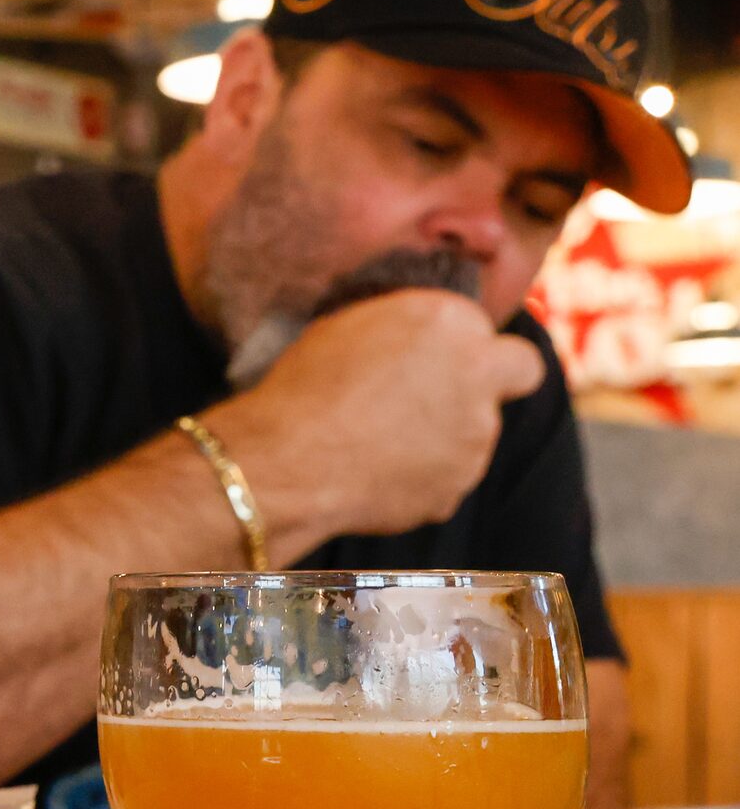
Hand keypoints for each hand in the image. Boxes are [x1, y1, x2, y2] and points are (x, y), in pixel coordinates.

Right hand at [212, 288, 542, 546]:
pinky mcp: (457, 488)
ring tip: (379, 440)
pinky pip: (445, 479)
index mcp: (451, 320)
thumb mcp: (347, 327)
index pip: (490, 330)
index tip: (433, 358)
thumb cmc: (305, 385)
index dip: (463, 346)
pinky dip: (419, 478)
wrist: (289, 458)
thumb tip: (412, 342)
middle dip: (498, 381)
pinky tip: (373, 472)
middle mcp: (480, 373)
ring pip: (479, 431)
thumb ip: (403, 329)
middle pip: (520, 373)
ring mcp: (478, 436)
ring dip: (446, 434)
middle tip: (449, 394)